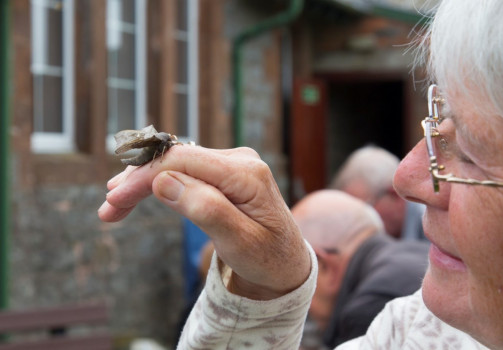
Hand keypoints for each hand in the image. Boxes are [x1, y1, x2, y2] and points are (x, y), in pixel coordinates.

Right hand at [98, 145, 310, 299]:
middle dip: (138, 180)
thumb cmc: (267, 258)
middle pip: (176, 159)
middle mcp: (239, 160)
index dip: (144, 177)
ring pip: (177, 164)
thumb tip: (163, 181)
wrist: (286, 263)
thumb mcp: (239, 242)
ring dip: (145, 181)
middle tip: (107, 207)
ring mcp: (233, 164)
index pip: (182, 161)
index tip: (114, 200)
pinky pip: (186, 171)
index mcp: (246, 174)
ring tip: (114, 203)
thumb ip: (206, 209)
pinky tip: (139, 191)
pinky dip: (160, 183)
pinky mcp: (225, 173)